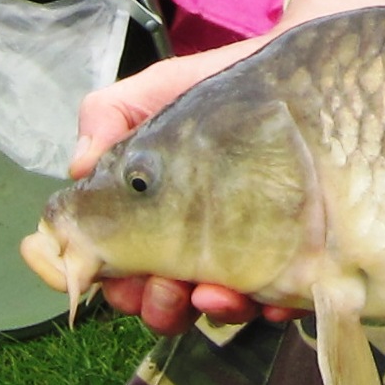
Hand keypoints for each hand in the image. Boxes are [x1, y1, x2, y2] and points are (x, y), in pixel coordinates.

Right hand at [71, 0, 384, 332]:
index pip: (116, 264)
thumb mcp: (161, 88)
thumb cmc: (226, 84)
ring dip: (213, 307)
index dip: (103, 278)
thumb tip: (75, 164)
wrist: (309, 77)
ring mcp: (247, 256)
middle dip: (157, 303)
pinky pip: (287, 298)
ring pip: (221, 307)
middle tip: (163, 289)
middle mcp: (195, 244)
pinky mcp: (299, 260)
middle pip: (162, 299)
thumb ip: (111, 114)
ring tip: (218, 290)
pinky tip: (277, 292)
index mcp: (152, 216)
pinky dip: (276, 301)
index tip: (105, 276)